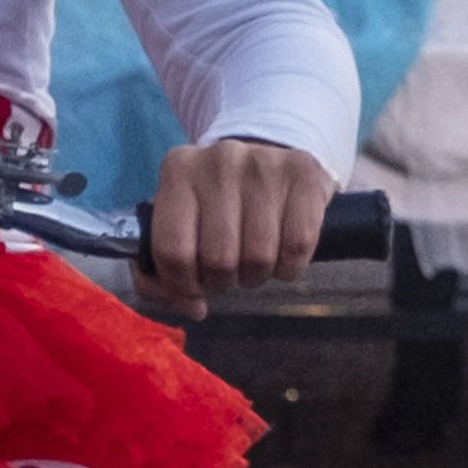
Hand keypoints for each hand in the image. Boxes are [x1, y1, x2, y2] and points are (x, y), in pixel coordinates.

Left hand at [148, 135, 333, 294]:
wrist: (270, 165)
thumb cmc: (217, 205)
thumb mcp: (180, 225)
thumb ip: (163, 277)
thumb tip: (194, 307)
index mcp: (179, 170)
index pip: (172, 250)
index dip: (183, 283)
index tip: (194, 283)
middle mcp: (219, 159)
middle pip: (219, 259)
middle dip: (223, 280)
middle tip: (228, 270)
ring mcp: (265, 163)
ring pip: (259, 257)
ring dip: (256, 275)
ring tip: (254, 260)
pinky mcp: (305, 173)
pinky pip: (297, 247)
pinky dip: (290, 266)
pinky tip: (282, 252)